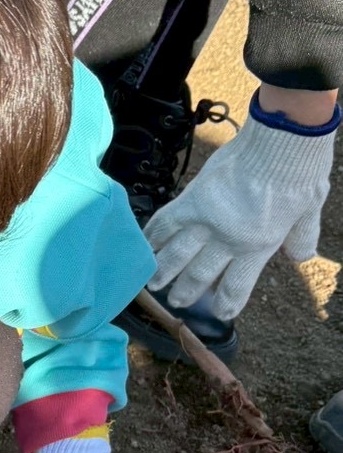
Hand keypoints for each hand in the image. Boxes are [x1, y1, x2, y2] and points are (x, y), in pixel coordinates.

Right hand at [146, 102, 338, 320]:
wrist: (281, 138)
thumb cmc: (300, 172)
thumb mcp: (311, 208)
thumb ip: (302, 236)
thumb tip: (301, 257)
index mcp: (258, 245)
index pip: (236, 285)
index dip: (226, 303)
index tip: (219, 313)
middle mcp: (227, 239)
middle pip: (199, 274)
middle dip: (186, 292)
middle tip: (176, 301)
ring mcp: (206, 220)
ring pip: (176, 254)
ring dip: (162, 271)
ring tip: (152, 284)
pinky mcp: (191, 199)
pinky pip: (164, 223)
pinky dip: (151, 236)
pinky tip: (142, 247)